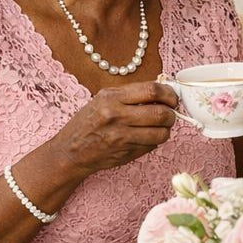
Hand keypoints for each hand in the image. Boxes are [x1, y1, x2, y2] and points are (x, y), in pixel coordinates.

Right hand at [49, 81, 179, 173]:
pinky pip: (152, 145)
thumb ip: (131, 95)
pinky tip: (146, 137)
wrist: (70, 151)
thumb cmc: (88, 123)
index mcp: (111, 97)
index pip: (152, 90)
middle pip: (161, 113)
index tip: (172, 98)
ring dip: (166, 130)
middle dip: (172, 114)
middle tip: (170, 114)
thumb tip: (163, 93)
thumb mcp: (103, 100)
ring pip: (161, 132)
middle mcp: (116, 115)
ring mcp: (121, 135)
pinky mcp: (126, 152)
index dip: (169, 94)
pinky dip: (155, 141)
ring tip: (160, 127)